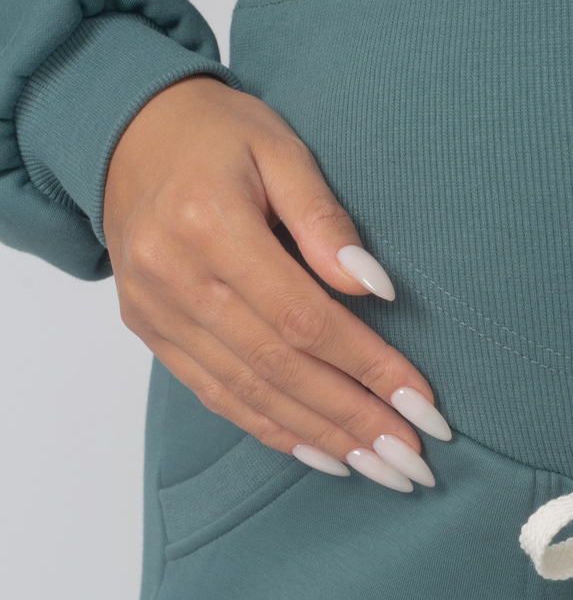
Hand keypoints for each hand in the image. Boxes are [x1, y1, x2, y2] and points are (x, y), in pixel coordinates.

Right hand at [103, 75, 450, 491]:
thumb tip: (374, 288)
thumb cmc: (216, 134)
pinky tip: (322, 454)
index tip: (422, 403)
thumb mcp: (279, 147)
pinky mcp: (150, 330)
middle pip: (279, 367)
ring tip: (381, 468)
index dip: (366, 365)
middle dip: (354, 419)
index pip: (303, 316)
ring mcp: (156, 311)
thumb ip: (324, 217)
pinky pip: (215, 394)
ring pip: (248, 392)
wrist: (122, 131)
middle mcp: (174, 277)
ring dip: (321, 437)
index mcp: (209, 224)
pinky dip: (272, 429)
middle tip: (414, 461)